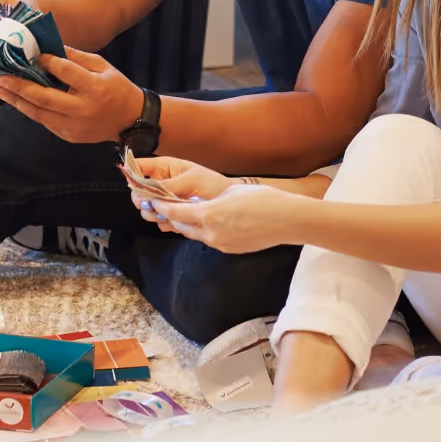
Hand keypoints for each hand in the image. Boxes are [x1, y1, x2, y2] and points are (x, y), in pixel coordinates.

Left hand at [0, 47, 143, 143]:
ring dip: (17, 101)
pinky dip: (30, 110)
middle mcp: (83, 109)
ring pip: (39, 114)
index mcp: (95, 88)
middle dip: (19, 87)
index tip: (32, 54)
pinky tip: (18, 100)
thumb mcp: (102, 66)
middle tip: (0, 77)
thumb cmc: (116, 88)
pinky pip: (45, 122)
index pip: (65, 72)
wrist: (131, 120)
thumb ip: (76, 58)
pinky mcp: (69, 136)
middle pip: (44, 98)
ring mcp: (74, 126)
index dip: (46, 62)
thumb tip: (48, 48)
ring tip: (0, 90)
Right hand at [127, 156, 233, 220]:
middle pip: (137, 192)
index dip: (132, 175)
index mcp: (164, 168)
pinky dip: (166, 223)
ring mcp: (165, 200)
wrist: (227, 204)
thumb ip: (167, 185)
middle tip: (155, 204)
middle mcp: (161, 183)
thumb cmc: (213, 184)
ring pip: (146, 209)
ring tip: (171, 213)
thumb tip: (146, 191)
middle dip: (144, 201)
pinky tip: (178, 220)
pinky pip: (159, 221)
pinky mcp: (171, 214)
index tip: (136, 186)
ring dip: (155, 214)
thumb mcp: (191, 180)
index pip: (138, 166)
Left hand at [147, 184, 301, 253]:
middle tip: (167, 207)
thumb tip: (200, 202)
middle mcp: (211, 233)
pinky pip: (211, 240)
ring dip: (189, 226)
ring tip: (188, 215)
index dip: (162, 206)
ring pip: (196, 235)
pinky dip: (206, 232)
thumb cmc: (263, 200)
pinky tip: (212, 223)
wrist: (287, 220)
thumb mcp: (232, 191)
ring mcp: (221, 244)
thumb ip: (210, 199)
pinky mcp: (230, 249)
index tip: (153, 201)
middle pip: (182, 227)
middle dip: (173, 217)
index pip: (175, 212)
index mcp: (209, 214)